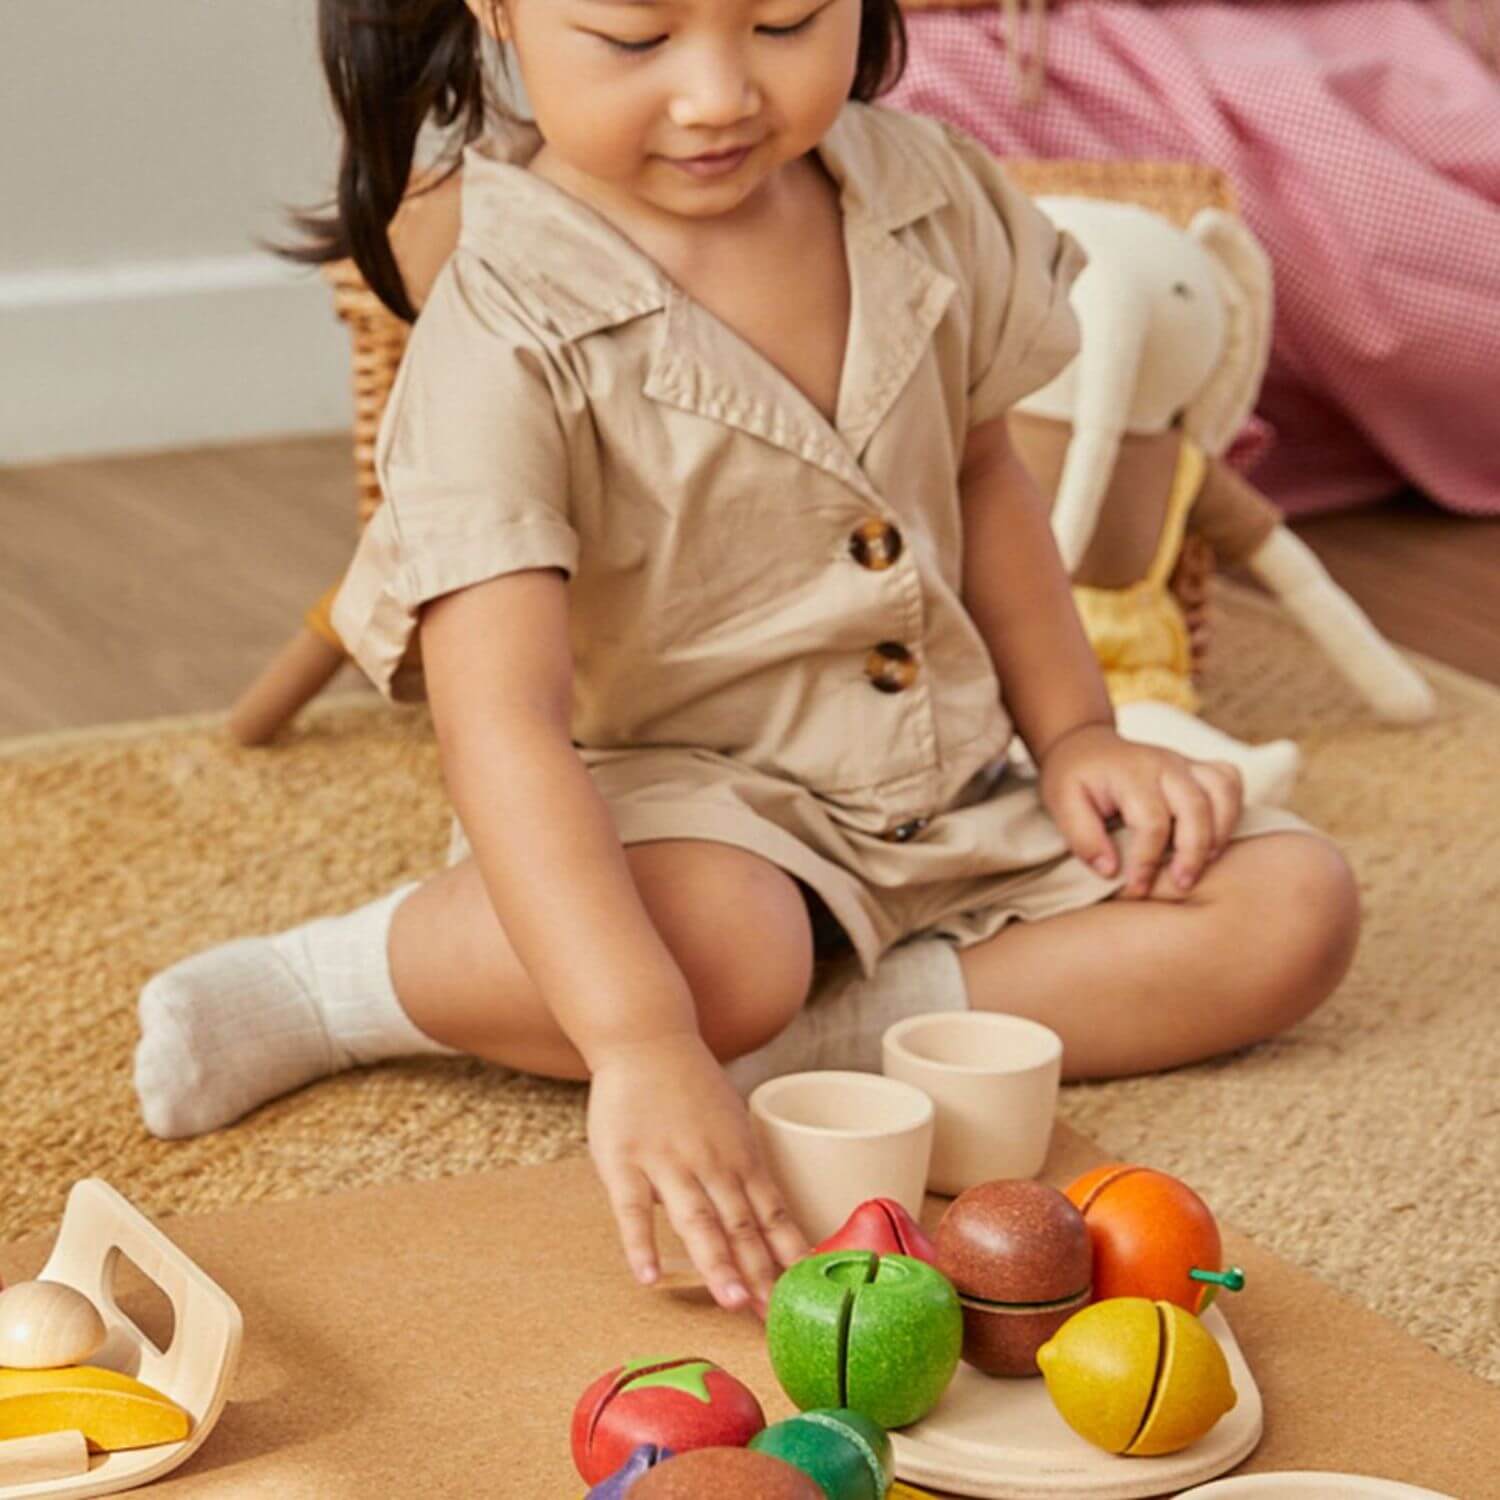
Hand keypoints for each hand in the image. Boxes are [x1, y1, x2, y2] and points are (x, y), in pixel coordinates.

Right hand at [586, 1031, 809, 1316]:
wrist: (648, 1039)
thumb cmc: (691, 1089)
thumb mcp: (732, 1126)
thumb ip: (745, 1174)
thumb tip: (768, 1226)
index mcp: (740, 1157)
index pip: (772, 1216)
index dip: (787, 1258)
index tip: (804, 1296)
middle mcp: (711, 1163)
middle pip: (741, 1225)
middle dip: (760, 1273)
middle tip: (775, 1317)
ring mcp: (668, 1162)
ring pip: (696, 1220)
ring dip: (717, 1262)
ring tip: (731, 1302)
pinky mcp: (625, 1161)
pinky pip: (632, 1209)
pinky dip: (640, 1244)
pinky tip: (649, 1277)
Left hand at [1038, 723, 1242, 898]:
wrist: (1084, 743)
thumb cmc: (1073, 778)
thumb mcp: (1062, 803)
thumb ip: (1082, 837)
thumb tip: (1111, 871)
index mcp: (1130, 773)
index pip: (1151, 821)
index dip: (1147, 860)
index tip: (1135, 889)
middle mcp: (1164, 763)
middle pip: (1195, 806)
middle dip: (1192, 852)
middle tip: (1181, 885)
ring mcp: (1184, 762)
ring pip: (1223, 790)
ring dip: (1221, 831)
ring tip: (1205, 864)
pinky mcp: (1196, 767)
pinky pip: (1229, 779)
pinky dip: (1232, 807)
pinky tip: (1215, 837)